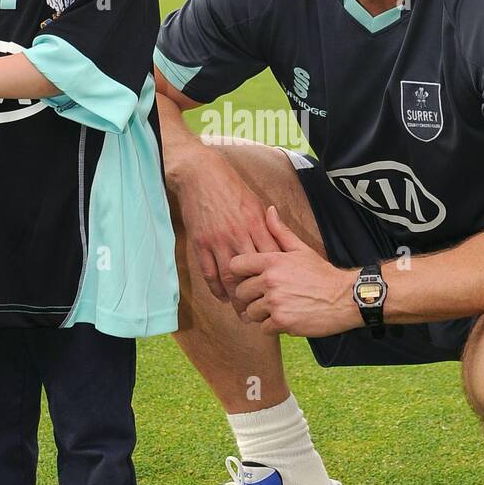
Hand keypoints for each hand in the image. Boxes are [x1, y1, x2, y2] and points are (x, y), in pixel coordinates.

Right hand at [173, 145, 282, 309]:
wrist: (200, 173)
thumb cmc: (230, 185)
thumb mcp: (254, 201)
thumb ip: (266, 223)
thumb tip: (279, 240)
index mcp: (255, 223)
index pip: (270, 257)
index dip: (277, 277)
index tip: (283, 291)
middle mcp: (238, 234)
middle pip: (252, 272)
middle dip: (258, 293)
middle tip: (263, 311)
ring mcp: (217, 240)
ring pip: (229, 277)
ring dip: (236, 297)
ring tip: (242, 310)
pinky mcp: (200, 242)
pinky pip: (209, 272)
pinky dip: (215, 288)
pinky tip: (222, 296)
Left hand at [229, 206, 360, 336]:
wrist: (345, 298)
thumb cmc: (322, 274)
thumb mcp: (301, 249)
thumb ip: (280, 232)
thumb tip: (269, 211)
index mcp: (272, 261)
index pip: (235, 266)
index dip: (240, 273)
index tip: (250, 278)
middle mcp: (270, 281)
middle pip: (241, 292)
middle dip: (251, 296)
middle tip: (267, 296)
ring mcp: (275, 303)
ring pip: (250, 312)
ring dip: (261, 313)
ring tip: (278, 308)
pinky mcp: (282, 322)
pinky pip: (263, 328)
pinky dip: (273, 326)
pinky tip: (286, 318)